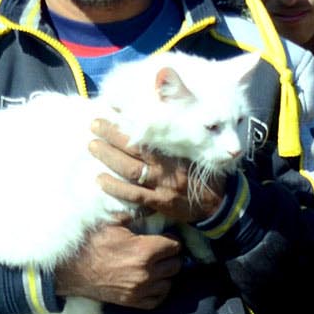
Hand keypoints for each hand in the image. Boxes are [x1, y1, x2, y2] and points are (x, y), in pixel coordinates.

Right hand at [53, 222, 181, 308]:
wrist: (71, 269)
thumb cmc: (90, 244)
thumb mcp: (112, 223)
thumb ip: (135, 215)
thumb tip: (151, 207)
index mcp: (144, 251)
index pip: (175, 246)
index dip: (172, 240)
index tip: (166, 238)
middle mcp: (146, 272)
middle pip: (175, 265)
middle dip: (170, 256)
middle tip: (161, 251)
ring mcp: (139, 289)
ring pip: (169, 283)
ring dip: (165, 274)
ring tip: (157, 266)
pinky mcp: (132, 302)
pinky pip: (157, 299)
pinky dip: (158, 291)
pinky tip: (152, 282)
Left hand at [90, 120, 223, 224]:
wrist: (220, 204)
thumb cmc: (206, 172)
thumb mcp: (197, 150)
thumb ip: (179, 137)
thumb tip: (158, 117)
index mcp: (177, 150)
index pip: (150, 132)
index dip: (130, 121)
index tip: (114, 109)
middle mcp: (168, 166)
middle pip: (135, 148)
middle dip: (112, 135)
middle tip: (95, 124)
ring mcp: (163, 186)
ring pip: (130, 170)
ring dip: (109, 157)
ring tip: (93, 146)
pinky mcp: (160, 203)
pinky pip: (133, 195)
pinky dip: (115, 187)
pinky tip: (100, 179)